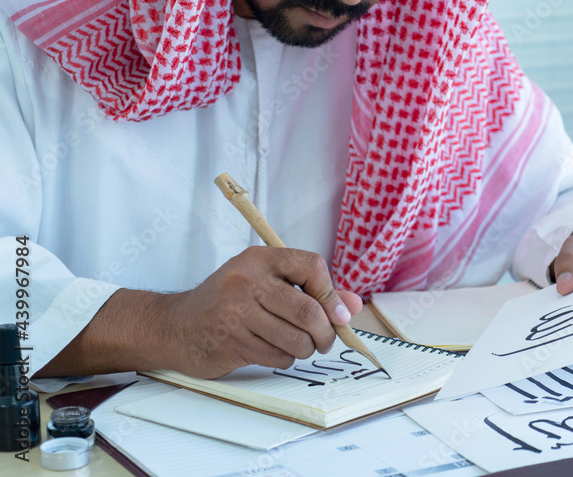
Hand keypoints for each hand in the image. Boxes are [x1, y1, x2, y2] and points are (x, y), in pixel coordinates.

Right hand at [159, 246, 362, 377]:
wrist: (176, 326)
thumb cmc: (228, 302)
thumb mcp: (266, 283)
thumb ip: (312, 291)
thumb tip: (352, 307)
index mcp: (260, 258)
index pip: (311, 266)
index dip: (331, 293)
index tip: (338, 313)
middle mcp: (247, 280)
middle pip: (308, 310)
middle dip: (326, 332)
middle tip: (325, 340)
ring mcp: (236, 312)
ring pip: (296, 338)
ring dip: (306, 349)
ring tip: (300, 346)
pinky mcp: (230, 342)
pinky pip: (277, 356)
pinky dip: (285, 358)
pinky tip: (272, 350)